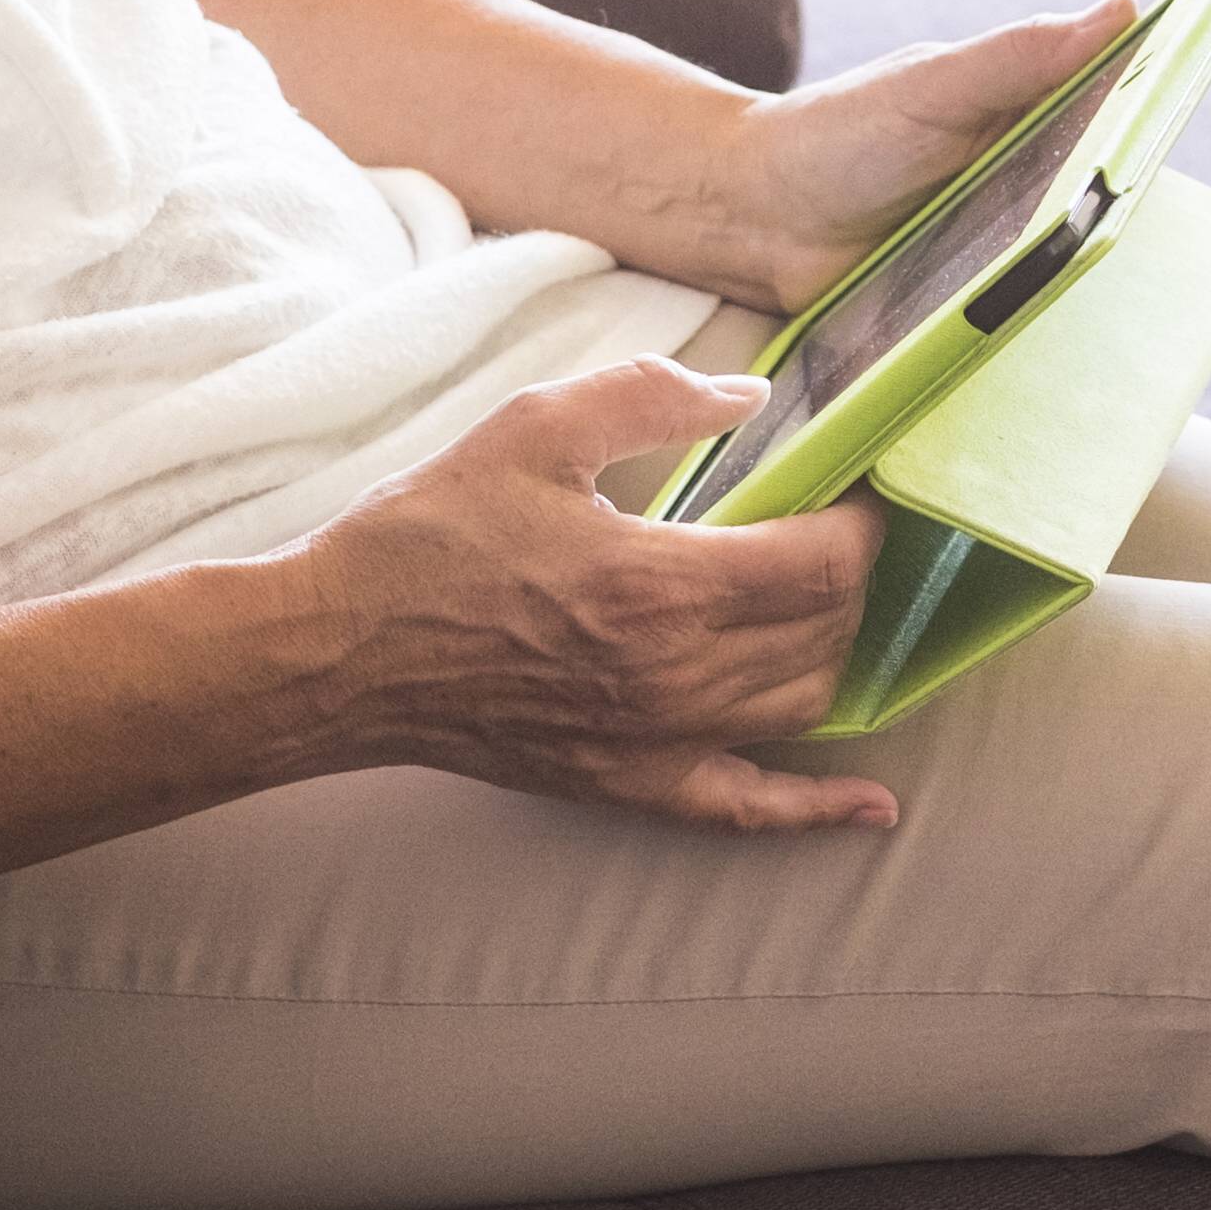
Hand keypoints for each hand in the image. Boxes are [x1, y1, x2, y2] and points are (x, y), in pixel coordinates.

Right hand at [293, 357, 900, 833]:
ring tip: (825, 600)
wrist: (337, 653)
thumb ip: (652, 399)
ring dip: (834, 649)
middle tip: (834, 528)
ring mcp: (655, 743)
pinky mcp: (628, 785)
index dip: (862, 522)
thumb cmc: (428, 537)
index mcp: (657, 584)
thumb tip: (750, 398)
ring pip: (803, 704)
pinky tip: (873, 805)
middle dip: (851, 575)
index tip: (858, 486)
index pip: (822, 563)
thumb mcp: (535, 429)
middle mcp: (673, 677)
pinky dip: (819, 811)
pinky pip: (748, 812)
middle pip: (825, 632)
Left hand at [689, 0, 1135, 312]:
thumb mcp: (930, 88)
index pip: (1116, 102)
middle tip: (1175, 213)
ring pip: (1072, 261)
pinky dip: (1045, 325)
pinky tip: (1074, 342)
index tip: (1210, 99)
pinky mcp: (971, 305)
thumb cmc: (833, 135)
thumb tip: (1121, 7)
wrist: (746, 220)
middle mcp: (1024, 177)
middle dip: (1141, 202)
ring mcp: (999, 244)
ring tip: (1136, 291)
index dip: (1164, 100)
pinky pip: (1021, 316)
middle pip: (1107, 191)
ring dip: (1097, 274)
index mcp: (1025, 111)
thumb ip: (1020, 56)